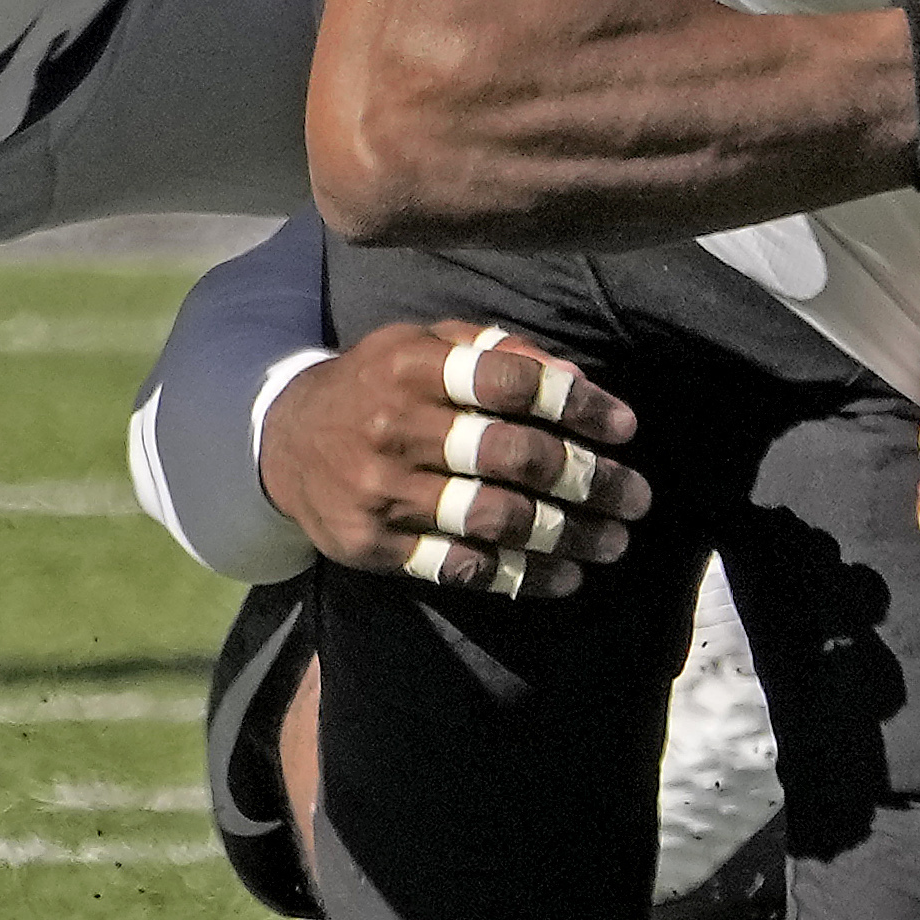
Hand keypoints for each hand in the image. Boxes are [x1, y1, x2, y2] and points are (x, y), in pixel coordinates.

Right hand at [258, 320, 647, 599]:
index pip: (510, 382)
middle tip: (636, 497)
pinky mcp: (373, 545)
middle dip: (589, 479)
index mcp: (414, 366)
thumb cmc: (379, 385)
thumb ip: (497, 348)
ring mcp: (382, 491)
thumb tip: (575, 377)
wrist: (283, 442)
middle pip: (512, 456)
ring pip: (494, 517)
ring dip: (566, 534)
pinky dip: (520, 575)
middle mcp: (397, 427)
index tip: (625, 428)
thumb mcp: (424, 343)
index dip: (577, 404)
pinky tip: (563, 576)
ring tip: (613, 542)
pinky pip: (460, 565)